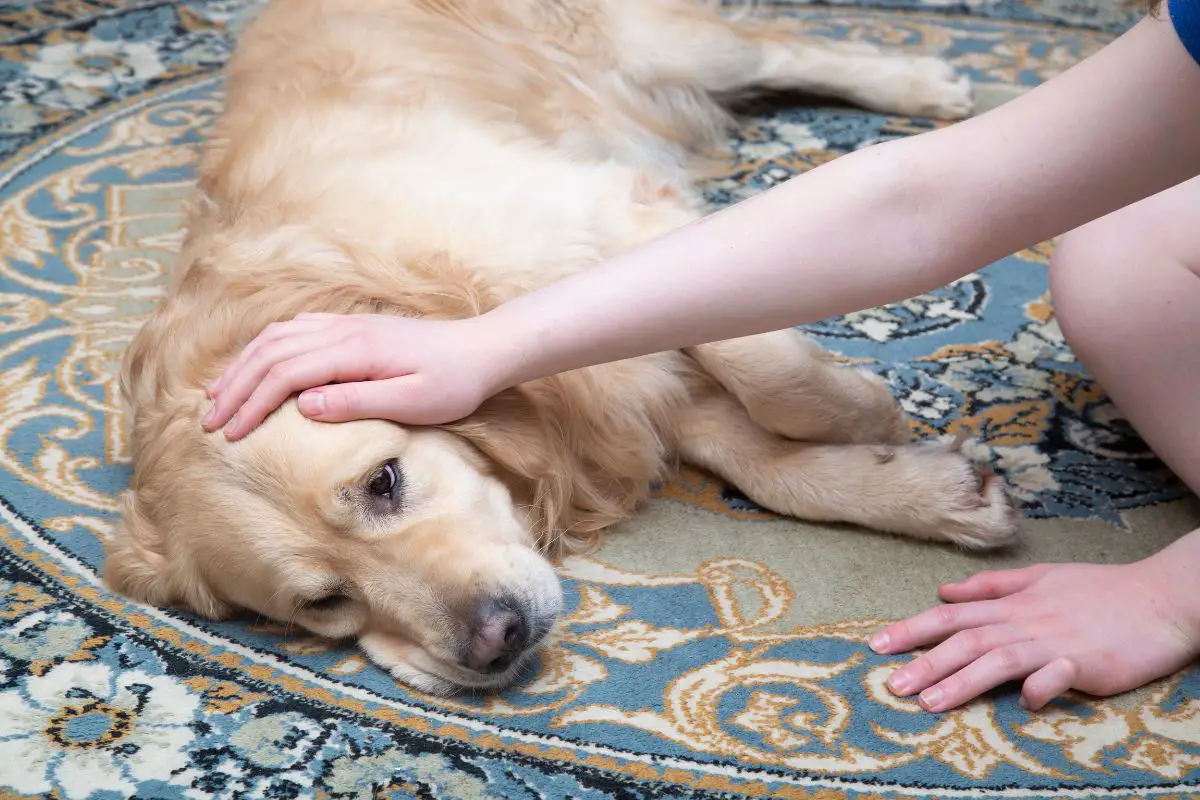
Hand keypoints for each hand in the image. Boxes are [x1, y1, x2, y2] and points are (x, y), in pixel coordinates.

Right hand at [202, 312, 514, 439]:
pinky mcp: (353, 327)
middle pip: (271, 352)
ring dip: (243, 366)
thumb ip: (358, 401)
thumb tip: (304, 406)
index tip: (229, 434)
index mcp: (355, 351)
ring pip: (277, 337)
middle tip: (209, 422)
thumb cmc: (455, 383)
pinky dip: (265, 348)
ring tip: (219, 396)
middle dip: (235, 387)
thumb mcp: (413, 402)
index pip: (285, 374)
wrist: (484, 349)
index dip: (252, 403)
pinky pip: (296, 330)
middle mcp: (344, 330)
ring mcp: (347, 325)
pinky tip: (256, 365)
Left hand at [869, 546, 1199, 712]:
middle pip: (965, 640)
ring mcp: (1054, 642)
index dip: (912, 629)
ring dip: (962, 681)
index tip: (876, 645)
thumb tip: (945, 591)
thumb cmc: (1100, 590)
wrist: (1159, 598)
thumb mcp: (1041, 577)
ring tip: (928, 702)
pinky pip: (1057, 677)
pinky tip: (1024, 703)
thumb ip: (992, 586)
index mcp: (1012, 603)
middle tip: (890, 684)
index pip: (951, 616)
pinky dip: (1040, 688)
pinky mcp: (1087, 663)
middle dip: (924, 662)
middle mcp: (1025, 621)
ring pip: (998, 659)